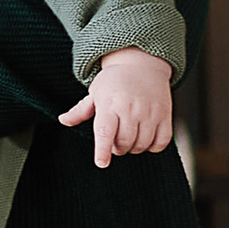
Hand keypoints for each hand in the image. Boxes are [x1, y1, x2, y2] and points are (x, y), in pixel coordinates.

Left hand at [61, 48, 173, 169]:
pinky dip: (152, 146)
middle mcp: (131, 108)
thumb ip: (80, 110)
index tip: (101, 163)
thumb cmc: (116, 80)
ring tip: (129, 136)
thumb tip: (63, 120)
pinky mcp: (165, 115)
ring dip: (133, 148)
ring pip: (141, 145)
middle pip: (123, 143)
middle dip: (117, 148)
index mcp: (110, 104)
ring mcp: (150, 112)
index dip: (103, 150)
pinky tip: (146, 136)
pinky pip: (160, 143)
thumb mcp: (96, 92)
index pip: (105, 131)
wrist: (143, 64)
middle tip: (115, 138)